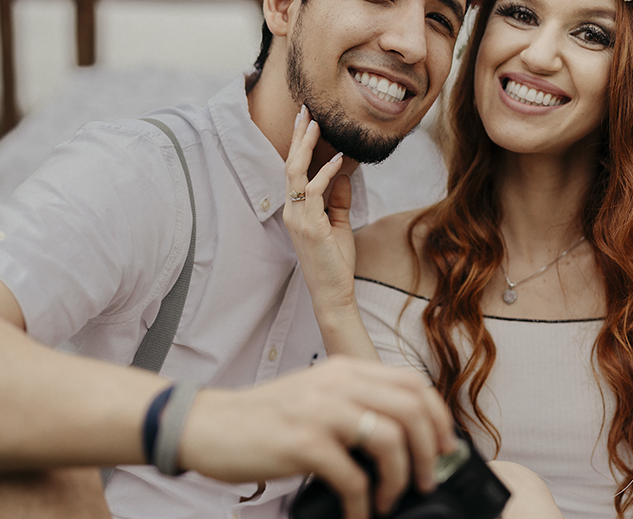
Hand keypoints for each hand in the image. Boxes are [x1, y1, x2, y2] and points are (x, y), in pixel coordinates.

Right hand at [178, 357, 457, 518]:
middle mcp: (338, 384)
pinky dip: (363, 508)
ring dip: (401, 481)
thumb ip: (353, 406)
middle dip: (430, 453)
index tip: (443, 449)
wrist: (208, 426)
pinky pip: (354, 479)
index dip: (439, 419)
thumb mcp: (315, 397)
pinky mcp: (304, 443)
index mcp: (346, 371)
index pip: (414, 384)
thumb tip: (401, 442)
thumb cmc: (261, 420)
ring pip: (391, 441)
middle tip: (426, 482)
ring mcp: (321, 411)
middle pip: (412, 410)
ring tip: (390, 503)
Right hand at [283, 106, 355, 314]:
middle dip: (298, 137)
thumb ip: (337, 200)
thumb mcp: (337, 225)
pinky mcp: (309, 226)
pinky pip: (314, 192)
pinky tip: (339, 160)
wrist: (332, 293)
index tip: (307, 121)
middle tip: (306, 110)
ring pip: (296, 174)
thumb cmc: (335, 263)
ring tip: (316, 124)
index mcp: (296, 211)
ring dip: (306, 147)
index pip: (294, 171)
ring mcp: (297, 218)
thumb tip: (342, 173)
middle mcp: (291, 212)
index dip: (299, 146)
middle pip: (290, 166)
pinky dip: (326, 174)